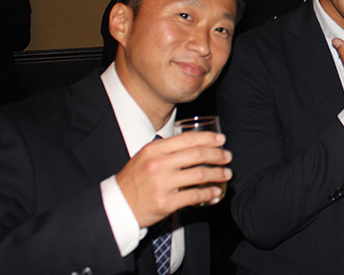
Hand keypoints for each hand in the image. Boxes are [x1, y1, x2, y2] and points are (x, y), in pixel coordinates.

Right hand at [115, 131, 231, 227]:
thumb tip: (194, 143)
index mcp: (154, 150)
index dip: (208, 138)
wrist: (116, 206)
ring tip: (226, 174)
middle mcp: (158, 164)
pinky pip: (194, 196)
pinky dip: (209, 193)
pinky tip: (216, 192)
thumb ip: (166, 149)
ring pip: (199, 175)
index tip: (221, 140)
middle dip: (217, 155)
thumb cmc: (133, 180)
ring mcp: (162, 184)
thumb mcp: (144, 157)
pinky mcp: (165, 203)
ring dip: (217, 174)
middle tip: (227, 157)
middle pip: (197, 155)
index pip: (188, 139)